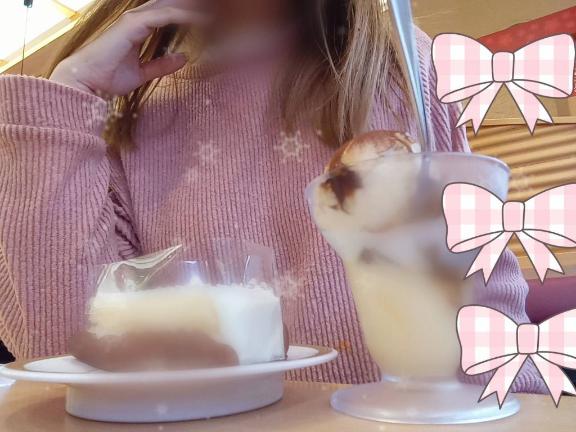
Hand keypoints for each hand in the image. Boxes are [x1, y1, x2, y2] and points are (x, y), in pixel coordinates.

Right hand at [50, 0, 208, 95]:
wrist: (87, 82)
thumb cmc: (108, 77)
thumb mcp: (143, 72)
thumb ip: (162, 64)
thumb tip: (183, 58)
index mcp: (139, 27)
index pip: (167, 13)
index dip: (186, 12)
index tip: (207, 16)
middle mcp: (137, 19)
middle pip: (169, 5)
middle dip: (189, 6)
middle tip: (211, 7)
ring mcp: (134, 20)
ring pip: (168, 6)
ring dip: (189, 7)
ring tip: (210, 10)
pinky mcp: (133, 24)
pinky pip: (163, 15)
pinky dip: (181, 14)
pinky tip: (197, 17)